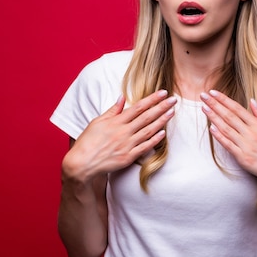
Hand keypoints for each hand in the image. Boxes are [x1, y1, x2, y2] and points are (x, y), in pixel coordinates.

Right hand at [62, 90, 176, 182]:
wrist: (81, 163)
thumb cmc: (88, 142)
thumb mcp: (97, 122)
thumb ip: (112, 110)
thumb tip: (122, 97)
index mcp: (116, 122)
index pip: (138, 107)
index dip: (152, 99)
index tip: (163, 93)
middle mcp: (123, 132)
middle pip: (146, 117)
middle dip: (161, 107)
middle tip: (174, 100)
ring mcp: (127, 145)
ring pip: (148, 130)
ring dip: (162, 121)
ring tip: (172, 112)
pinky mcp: (128, 157)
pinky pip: (144, 147)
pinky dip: (154, 140)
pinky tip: (163, 133)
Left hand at [200, 90, 256, 192]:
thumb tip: (252, 101)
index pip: (237, 108)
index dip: (224, 100)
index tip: (213, 92)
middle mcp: (251, 133)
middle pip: (229, 116)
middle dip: (214, 105)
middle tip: (203, 96)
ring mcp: (246, 145)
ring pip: (226, 128)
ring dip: (213, 117)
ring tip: (203, 108)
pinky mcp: (243, 158)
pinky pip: (228, 145)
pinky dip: (219, 136)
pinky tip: (211, 128)